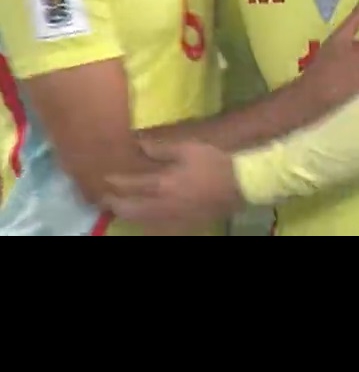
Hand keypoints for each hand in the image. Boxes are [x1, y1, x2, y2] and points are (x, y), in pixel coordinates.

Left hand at [103, 140, 241, 231]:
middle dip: (115, 204)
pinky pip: (158, 227)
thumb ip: (162, 148)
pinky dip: (145, 223)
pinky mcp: (183, 223)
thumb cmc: (216, 162)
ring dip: (127, 215)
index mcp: (164, 183)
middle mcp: (163, 204)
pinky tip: (144, 219)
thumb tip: (139, 144)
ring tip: (119, 210)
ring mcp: (172, 217)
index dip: (116, 182)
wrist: (240, 185)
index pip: (131, 185)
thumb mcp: (190, 148)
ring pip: (142, 220)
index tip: (105, 178)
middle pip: (131, 208)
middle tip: (104, 199)